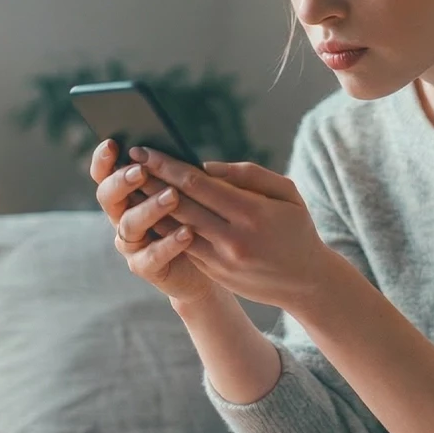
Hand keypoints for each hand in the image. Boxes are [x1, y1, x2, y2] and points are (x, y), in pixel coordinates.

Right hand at [90, 140, 225, 305]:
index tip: (112, 143)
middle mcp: (122, 216)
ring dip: (149, 208)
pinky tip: (187, 232)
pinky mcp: (145, 267)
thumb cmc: (199, 217)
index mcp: (128, 192)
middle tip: (141, 171)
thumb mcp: (191, 191)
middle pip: (108, 196)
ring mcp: (131, 243)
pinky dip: (169, 243)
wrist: (210, 263)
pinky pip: (152, 255)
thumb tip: (182, 153)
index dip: (104, 159)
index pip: (105, 172)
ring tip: (173, 196)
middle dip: (122, 181)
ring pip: (130, 223)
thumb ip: (179, 174)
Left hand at [131, 146, 335, 309]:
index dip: (166, 165)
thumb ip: (248, 174)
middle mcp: (233, 238)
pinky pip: (184, 246)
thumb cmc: (297, 228)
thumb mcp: (286, 193)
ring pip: (175, 227)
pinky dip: (165, 228)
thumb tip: (205, 166)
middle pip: (179, 205)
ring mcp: (221, 260)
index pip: (197, 184)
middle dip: (149, 181)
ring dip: (149, 206)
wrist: (306, 282)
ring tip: (130, 185)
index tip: (143, 150)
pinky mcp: (214, 274)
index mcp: (251, 213)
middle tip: (127, 163)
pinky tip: (150, 212)